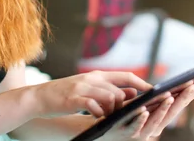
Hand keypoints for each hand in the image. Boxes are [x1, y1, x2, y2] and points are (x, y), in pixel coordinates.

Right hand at [30, 71, 150, 118]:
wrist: (39, 97)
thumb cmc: (66, 95)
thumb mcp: (89, 88)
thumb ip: (110, 89)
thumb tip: (133, 92)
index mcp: (97, 74)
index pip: (125, 75)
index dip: (141, 82)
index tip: (153, 90)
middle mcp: (92, 78)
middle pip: (118, 90)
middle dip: (124, 105)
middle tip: (123, 114)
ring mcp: (82, 88)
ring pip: (109, 98)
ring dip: (112, 110)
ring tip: (106, 117)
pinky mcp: (74, 99)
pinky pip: (94, 106)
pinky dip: (98, 113)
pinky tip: (96, 117)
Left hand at [101, 75, 193, 139]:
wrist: (103, 129)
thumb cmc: (123, 114)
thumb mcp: (141, 103)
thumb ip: (154, 97)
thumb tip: (168, 88)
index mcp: (160, 117)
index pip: (180, 102)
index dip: (193, 92)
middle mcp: (155, 127)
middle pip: (172, 111)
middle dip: (184, 97)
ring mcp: (141, 131)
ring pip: (155, 120)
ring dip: (164, 109)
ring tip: (170, 96)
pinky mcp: (125, 132)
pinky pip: (134, 126)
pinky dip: (141, 119)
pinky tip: (145, 111)